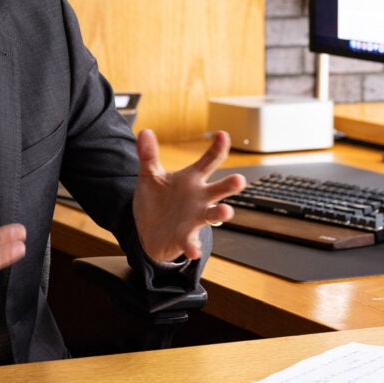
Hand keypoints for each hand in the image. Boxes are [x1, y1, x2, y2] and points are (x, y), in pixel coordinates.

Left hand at [132, 129, 245, 262]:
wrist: (149, 229)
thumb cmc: (156, 200)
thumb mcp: (150, 175)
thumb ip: (148, 155)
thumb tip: (144, 131)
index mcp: (192, 179)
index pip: (209, 162)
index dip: (217, 148)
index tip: (222, 135)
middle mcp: (199, 198)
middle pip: (219, 189)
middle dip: (230, 185)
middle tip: (239, 180)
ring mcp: (195, 218)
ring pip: (213, 214)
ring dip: (221, 213)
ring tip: (226, 211)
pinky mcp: (185, 237)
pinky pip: (191, 242)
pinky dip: (192, 247)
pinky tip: (193, 251)